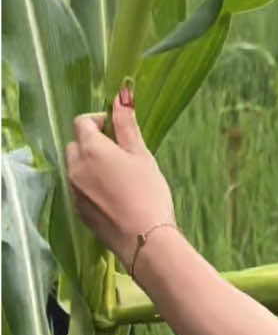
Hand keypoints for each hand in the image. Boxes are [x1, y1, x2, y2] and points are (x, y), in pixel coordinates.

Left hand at [65, 90, 175, 269]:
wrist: (144, 239)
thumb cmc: (147, 193)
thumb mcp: (141, 155)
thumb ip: (126, 125)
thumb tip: (121, 96)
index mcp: (91, 148)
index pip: (82, 122)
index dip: (98, 121)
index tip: (115, 130)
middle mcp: (75, 166)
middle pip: (75, 145)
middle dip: (92, 144)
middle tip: (118, 155)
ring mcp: (73, 190)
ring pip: (75, 168)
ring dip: (90, 166)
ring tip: (117, 178)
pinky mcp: (78, 210)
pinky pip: (78, 189)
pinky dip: (90, 186)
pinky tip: (113, 197)